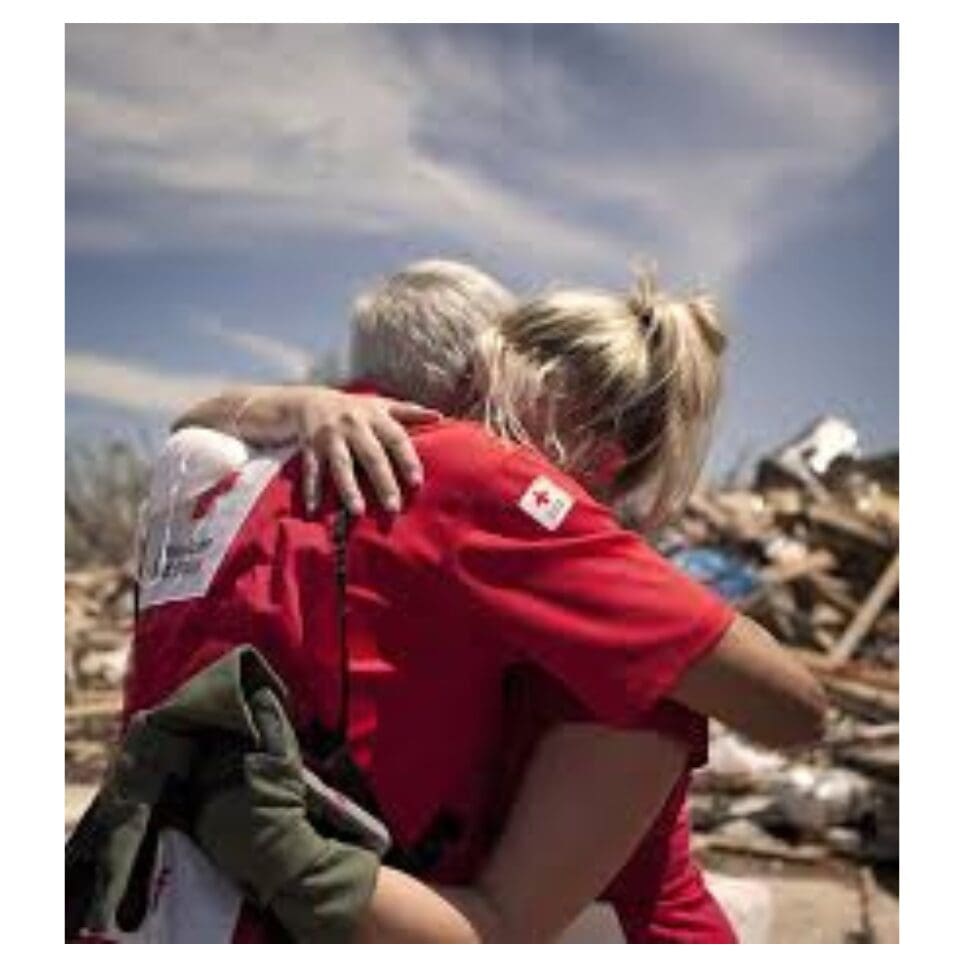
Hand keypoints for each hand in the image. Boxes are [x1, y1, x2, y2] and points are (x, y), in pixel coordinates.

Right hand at [281, 388, 439, 515]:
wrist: (310, 400)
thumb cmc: (356, 409)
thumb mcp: (381, 405)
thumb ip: (410, 412)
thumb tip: (440, 417)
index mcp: (375, 416)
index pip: (395, 438)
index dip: (406, 459)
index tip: (417, 481)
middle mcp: (353, 426)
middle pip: (371, 456)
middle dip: (382, 481)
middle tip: (393, 508)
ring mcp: (330, 437)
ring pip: (341, 465)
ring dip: (348, 488)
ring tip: (358, 512)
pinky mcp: (310, 448)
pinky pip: (312, 471)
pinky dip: (311, 490)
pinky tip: (314, 510)